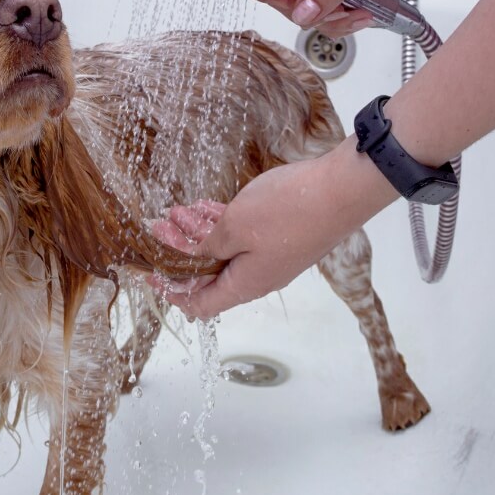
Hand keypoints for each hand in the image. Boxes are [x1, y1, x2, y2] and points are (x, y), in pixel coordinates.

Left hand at [148, 144, 395, 318]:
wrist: (343, 189)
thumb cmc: (289, 210)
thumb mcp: (234, 226)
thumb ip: (207, 244)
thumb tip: (190, 255)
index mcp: (245, 285)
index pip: (200, 305)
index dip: (172, 293)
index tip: (151, 275)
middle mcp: (259, 277)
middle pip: (210, 277)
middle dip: (181, 254)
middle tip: (160, 229)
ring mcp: (272, 257)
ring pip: (225, 252)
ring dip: (199, 234)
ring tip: (177, 212)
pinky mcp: (282, 237)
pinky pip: (244, 238)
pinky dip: (222, 225)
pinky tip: (206, 206)